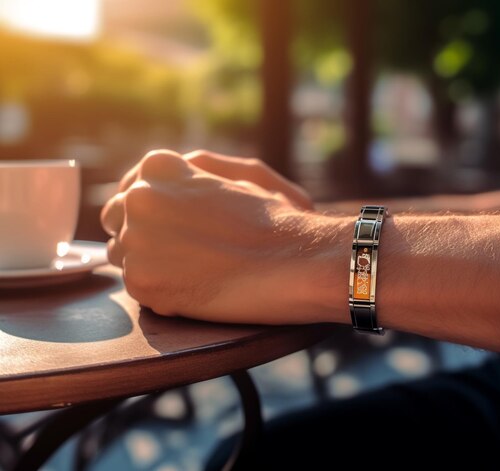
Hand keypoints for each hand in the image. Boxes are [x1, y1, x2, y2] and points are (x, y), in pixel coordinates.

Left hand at [100, 151, 344, 323]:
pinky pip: (137, 288)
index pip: (129, 189)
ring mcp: (137, 240)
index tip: (163, 226)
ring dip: (147, 262)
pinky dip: (162, 292)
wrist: (296, 260)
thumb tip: (157, 199)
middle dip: (140, 233)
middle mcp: (138, 197)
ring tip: (191, 269)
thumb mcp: (226, 180)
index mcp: (159, 166)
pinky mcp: (142, 282)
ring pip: (121, 255)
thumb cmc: (274, 220)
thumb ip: (186, 183)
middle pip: (115, 219)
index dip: (146, 211)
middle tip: (176, 250)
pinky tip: (198, 288)